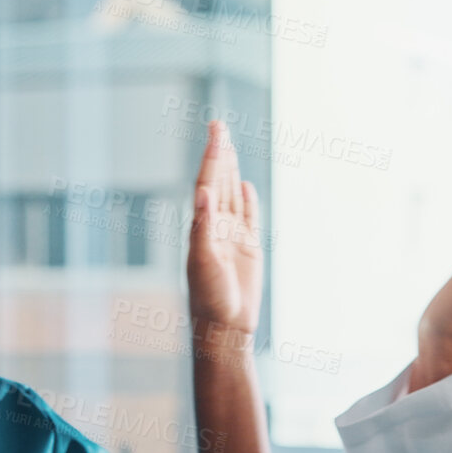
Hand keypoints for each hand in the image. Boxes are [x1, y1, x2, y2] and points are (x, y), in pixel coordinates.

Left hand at [187, 121, 263, 343]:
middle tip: (219, 124)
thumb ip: (203, 226)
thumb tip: (204, 193)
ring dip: (231, 171)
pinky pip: (249, 218)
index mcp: (202, 226)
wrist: (224, 327)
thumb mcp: (203, 261)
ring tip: (229, 146)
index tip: (216, 131)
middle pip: (218, 182)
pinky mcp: (248, 250)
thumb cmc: (209, 298)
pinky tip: (246, 186)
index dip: (212, 156)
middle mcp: (215, 226)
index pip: (207, 182)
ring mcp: (232, 237)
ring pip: (232, 195)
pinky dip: (248, 200)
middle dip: (219, 154)